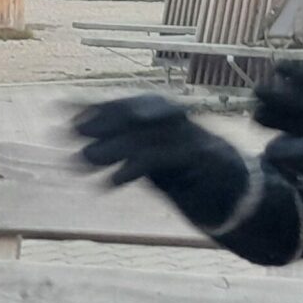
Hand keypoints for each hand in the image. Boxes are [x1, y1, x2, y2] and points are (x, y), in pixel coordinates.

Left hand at [69, 93, 250, 226]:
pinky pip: (167, 160)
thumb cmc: (190, 177)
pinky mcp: (206, 163)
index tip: (60, 106)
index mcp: (169, 118)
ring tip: (83, 159)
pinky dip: (136, 168)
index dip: (96, 103)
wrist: (241, 199)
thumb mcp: (151, 160)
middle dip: (104, 119)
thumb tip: (78, 134)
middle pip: (140, 111)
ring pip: (149, 135)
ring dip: (113, 147)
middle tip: (71, 131)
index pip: (128, 102)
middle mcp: (182, 123)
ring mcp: (196, 140)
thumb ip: (121, 145)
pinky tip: (112, 182)